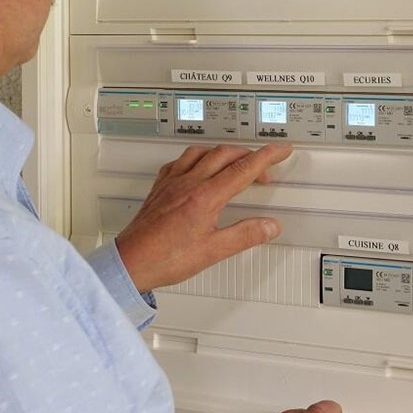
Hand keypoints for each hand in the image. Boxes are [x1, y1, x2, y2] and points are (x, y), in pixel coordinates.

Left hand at [114, 143, 292, 291]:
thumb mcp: (213, 251)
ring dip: (224, 152)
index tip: (281, 151)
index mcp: (205, 196)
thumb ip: (245, 236)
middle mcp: (188, 183)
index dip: (267, 157)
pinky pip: (180, 160)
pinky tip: (197, 165)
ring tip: (235, 160)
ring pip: (202, 152)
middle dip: (250, 155)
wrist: (130, 262)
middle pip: (225, 154)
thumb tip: (269, 226)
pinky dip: (197, 157)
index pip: (244, 168)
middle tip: (264, 167)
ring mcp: (172, 182)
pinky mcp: (160, 187)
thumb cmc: (165, 258)